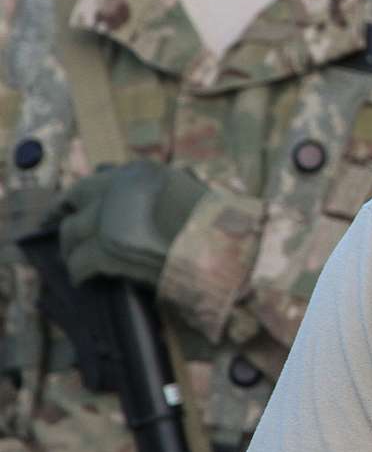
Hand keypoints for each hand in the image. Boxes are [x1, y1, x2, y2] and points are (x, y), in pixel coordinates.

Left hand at [52, 160, 208, 288]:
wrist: (220, 250)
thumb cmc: (212, 223)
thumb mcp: (182, 190)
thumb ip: (149, 191)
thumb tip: (122, 203)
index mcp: (138, 172)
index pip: (92, 181)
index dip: (79, 199)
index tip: (72, 210)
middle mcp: (118, 189)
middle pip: (74, 203)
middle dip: (71, 222)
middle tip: (71, 240)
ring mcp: (108, 220)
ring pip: (70, 233)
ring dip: (73, 249)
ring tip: (79, 261)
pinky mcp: (105, 251)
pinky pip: (78, 262)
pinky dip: (80, 272)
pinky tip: (85, 279)